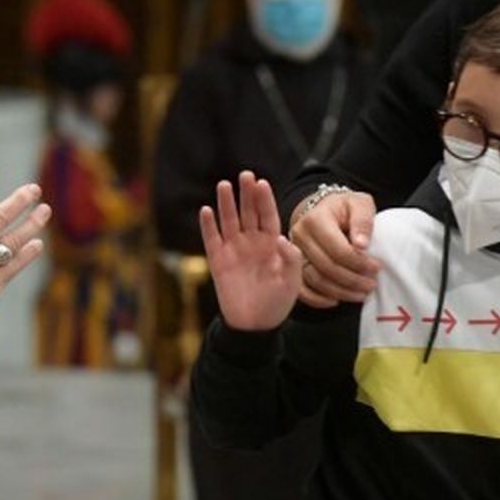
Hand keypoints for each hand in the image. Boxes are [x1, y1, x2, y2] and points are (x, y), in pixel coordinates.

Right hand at [199, 171, 302, 330]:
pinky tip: (206, 210)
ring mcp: (234, 250)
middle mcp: (252, 242)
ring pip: (229, 221)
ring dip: (226, 203)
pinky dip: (208, 225)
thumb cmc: (277, 303)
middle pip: (248, 212)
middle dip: (246, 194)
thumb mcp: (293, 282)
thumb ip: (291, 259)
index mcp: (271, 245)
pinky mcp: (218, 261)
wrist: (254, 325)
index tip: (262, 183)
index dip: (265, 200)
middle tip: (245, 174)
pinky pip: (212, 239)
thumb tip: (282, 239)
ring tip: (224, 185)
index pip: (268, 216)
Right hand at [288, 190, 379, 307]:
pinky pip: (301, 288)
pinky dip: (318, 299)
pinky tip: (336, 300)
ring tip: (360, 294)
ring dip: (340, 292)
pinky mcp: (291, 266)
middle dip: (352, 280)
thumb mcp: (359, 204)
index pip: (338, 250)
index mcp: (315, 219)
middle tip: (371, 284)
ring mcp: (293, 253)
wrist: (324, 209)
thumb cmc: (344, 208)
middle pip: (326, 267)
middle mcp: (299, 236)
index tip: (376, 268)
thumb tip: (362, 245)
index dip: (359, 263)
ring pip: (315, 280)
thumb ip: (363, 221)